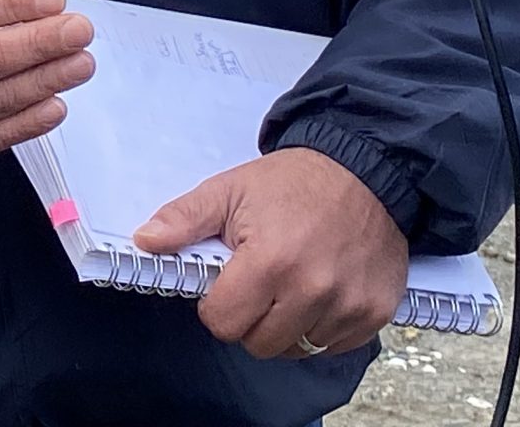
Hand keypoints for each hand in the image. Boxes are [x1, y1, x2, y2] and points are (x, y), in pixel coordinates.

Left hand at [134, 147, 408, 358]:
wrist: (365, 171)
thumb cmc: (294, 182)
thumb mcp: (230, 190)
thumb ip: (184, 220)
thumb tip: (145, 241)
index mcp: (270, 261)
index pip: (223, 322)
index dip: (216, 306)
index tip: (225, 285)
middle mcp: (312, 290)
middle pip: (259, 344)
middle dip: (249, 319)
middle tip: (258, 284)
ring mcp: (348, 306)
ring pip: (296, 349)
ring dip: (286, 326)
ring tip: (290, 284)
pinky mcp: (374, 314)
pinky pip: (333, 346)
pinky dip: (321, 328)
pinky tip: (319, 292)